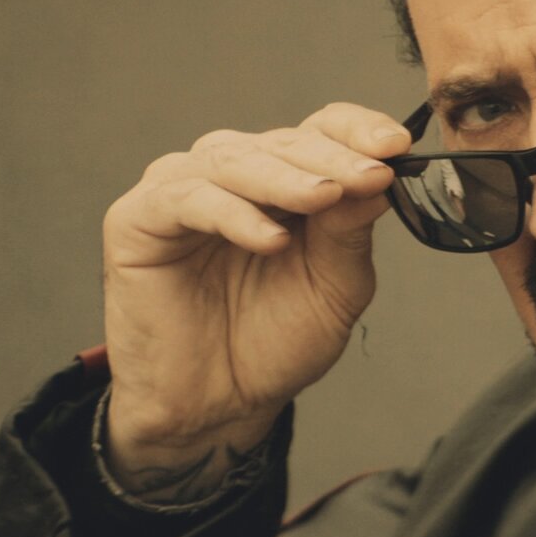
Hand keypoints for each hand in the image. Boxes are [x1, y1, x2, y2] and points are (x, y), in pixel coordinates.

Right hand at [97, 103, 411, 498]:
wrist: (216, 406)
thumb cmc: (273, 343)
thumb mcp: (335, 288)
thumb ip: (350, 232)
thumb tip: (379, 180)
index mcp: (285, 180)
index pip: (322, 130)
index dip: (358, 131)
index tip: (396, 146)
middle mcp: (234, 174)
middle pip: (285, 142)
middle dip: (333, 159)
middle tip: (370, 175)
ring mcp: (183, 190)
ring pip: (236, 160)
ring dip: (287, 178)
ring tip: (325, 197)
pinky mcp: (138, 218)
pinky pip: (187, 199)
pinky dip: (233, 213)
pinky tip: (270, 237)